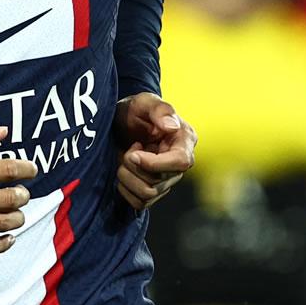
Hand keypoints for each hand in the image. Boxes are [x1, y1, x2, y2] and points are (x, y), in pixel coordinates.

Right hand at [0, 126, 37, 255]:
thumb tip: (2, 131)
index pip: (4, 170)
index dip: (24, 168)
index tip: (31, 168)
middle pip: (8, 199)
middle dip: (22, 194)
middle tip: (23, 191)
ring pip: (0, 224)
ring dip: (17, 217)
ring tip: (17, 211)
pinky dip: (2, 244)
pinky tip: (9, 237)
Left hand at [113, 93, 195, 210]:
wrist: (120, 123)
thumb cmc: (135, 110)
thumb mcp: (143, 101)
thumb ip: (159, 109)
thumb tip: (172, 126)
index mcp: (184, 140)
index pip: (181, 162)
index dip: (155, 163)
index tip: (133, 153)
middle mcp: (179, 163)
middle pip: (159, 181)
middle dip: (134, 167)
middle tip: (128, 149)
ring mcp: (167, 179)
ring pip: (147, 194)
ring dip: (127, 177)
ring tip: (125, 158)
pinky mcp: (154, 190)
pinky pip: (139, 203)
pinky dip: (125, 189)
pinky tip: (124, 171)